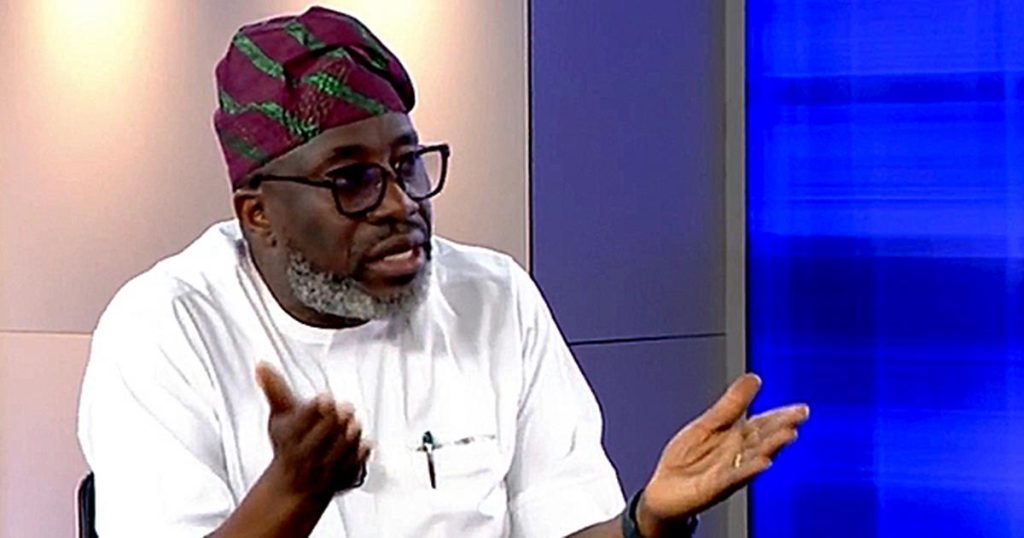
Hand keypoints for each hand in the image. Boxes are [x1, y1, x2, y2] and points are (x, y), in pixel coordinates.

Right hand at [256, 362, 370, 498]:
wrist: (294, 482)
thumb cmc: (289, 443)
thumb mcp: (280, 416)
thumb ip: (275, 390)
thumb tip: (261, 364)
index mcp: (289, 441)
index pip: (299, 424)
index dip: (314, 410)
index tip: (325, 397)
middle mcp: (304, 459)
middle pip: (319, 439)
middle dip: (333, 422)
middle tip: (345, 407)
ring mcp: (322, 472)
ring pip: (337, 455)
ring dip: (348, 438)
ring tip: (355, 423)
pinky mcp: (340, 480)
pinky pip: (351, 472)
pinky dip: (359, 459)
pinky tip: (365, 444)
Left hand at [636, 374, 808, 536]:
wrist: (663, 489)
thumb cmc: (687, 459)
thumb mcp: (708, 424)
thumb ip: (731, 404)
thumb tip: (755, 378)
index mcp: (738, 438)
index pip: (763, 424)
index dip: (781, 416)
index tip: (801, 409)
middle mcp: (739, 456)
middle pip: (763, 440)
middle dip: (781, 428)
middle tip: (799, 417)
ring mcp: (729, 472)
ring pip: (754, 458)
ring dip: (771, 447)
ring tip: (787, 435)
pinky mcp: (715, 487)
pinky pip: (734, 478)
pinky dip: (749, 470)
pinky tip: (763, 463)